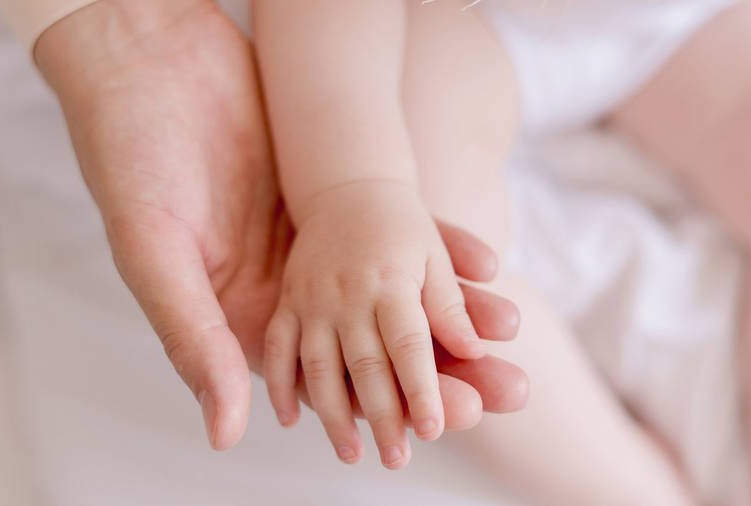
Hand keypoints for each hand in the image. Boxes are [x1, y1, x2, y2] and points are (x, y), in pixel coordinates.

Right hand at [35, 0, 526, 453]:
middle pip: (371, 346)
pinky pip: (393, 232)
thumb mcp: (154, 251)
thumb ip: (193, 338)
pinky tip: (485, 265)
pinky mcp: (328, 199)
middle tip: (504, 389)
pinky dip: (436, 249)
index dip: (389, 403)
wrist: (148, 59)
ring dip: (451, 314)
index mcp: (239, 316)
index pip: (327, 379)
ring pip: (392, 294)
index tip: (449, 419)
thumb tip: (227, 433)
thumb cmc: (130, 155)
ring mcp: (310, 245)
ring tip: (511, 330)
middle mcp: (282, 289)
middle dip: (439, 370)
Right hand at [266, 182, 487, 467]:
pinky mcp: (287, 299)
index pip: (408, 346)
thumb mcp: (433, 253)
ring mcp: (311, 298)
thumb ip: (448, 304)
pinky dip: (279, 383)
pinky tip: (288, 420)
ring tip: (352, 454)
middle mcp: (346, 293)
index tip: (434, 428)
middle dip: (383, 416)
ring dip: (333, 414)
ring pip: (318, 366)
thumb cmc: (399, 224)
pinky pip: (276, 346)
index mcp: (389, 281)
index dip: (421, 390)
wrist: (343, 182)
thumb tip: (473, 349)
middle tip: (397, 459)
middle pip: (366, 365)